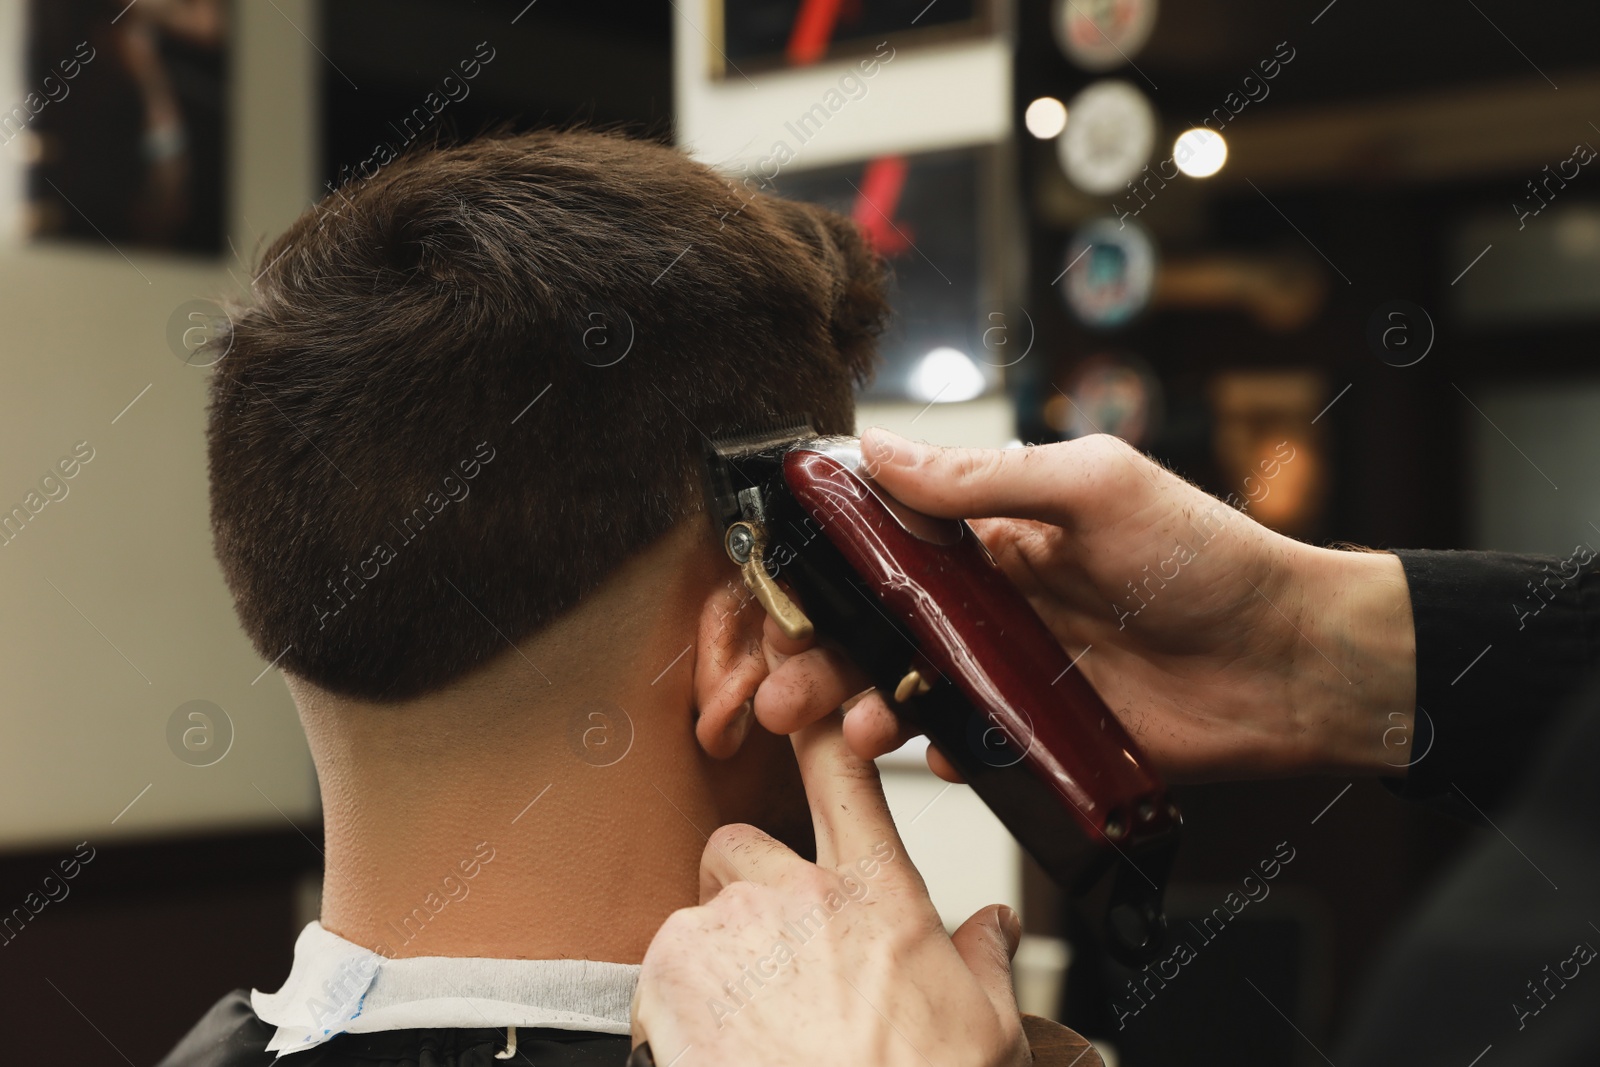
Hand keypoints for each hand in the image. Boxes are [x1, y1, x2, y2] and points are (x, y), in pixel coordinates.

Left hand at [630, 714, 1029, 1066]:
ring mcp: (726, 932)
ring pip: (697, 916)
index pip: (845, 780)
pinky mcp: (668, 979)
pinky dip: (676, 1008)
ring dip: (713, 960)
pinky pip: (658, 972)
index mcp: (877, 897)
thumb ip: (983, 961)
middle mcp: (796, 897)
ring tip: (752, 1030)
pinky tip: (721, 1051)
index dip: (821, 729)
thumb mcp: (986, 1029)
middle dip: (745, 889)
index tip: (805, 706)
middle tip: (771, 959)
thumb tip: (995, 928)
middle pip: (740, 845)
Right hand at [754, 429, 1416, 782]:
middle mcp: (996, 603)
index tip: (776, 592)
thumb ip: (985, 479)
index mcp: (999, 534)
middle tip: (780, 690)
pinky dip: (943, 755)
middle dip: (821, 656)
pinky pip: (974, 748)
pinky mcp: (1044, 735)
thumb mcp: (1096, 487)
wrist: (1295, 662)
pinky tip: (933, 757)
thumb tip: (880, 452)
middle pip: (881, 628)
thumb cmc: (1209, 557)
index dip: (825, 568)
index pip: (887, 542)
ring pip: (914, 691)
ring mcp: (1017, 672)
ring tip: (839, 732)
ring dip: (865, 709)